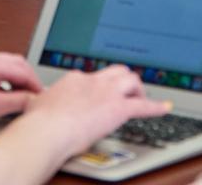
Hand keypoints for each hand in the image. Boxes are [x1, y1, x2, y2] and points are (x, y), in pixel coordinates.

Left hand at [0, 52, 41, 126]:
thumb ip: (17, 101)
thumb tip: (33, 99)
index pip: (24, 70)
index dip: (36, 85)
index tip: (42, 97)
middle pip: (17, 63)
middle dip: (28, 78)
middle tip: (34, 94)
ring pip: (5, 65)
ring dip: (16, 78)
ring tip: (20, 96)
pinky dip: (4, 80)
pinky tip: (2, 94)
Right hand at [23, 65, 170, 156]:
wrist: (47, 129)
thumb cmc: (39, 122)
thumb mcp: (37, 105)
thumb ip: (41, 101)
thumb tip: (36, 103)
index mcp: (74, 79)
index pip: (93, 77)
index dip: (101, 86)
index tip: (102, 95)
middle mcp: (93, 81)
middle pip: (116, 71)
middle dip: (123, 81)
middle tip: (126, 93)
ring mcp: (107, 93)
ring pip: (131, 80)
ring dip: (138, 90)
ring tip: (141, 100)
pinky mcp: (118, 109)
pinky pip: (143, 106)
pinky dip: (156, 107)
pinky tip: (165, 108)